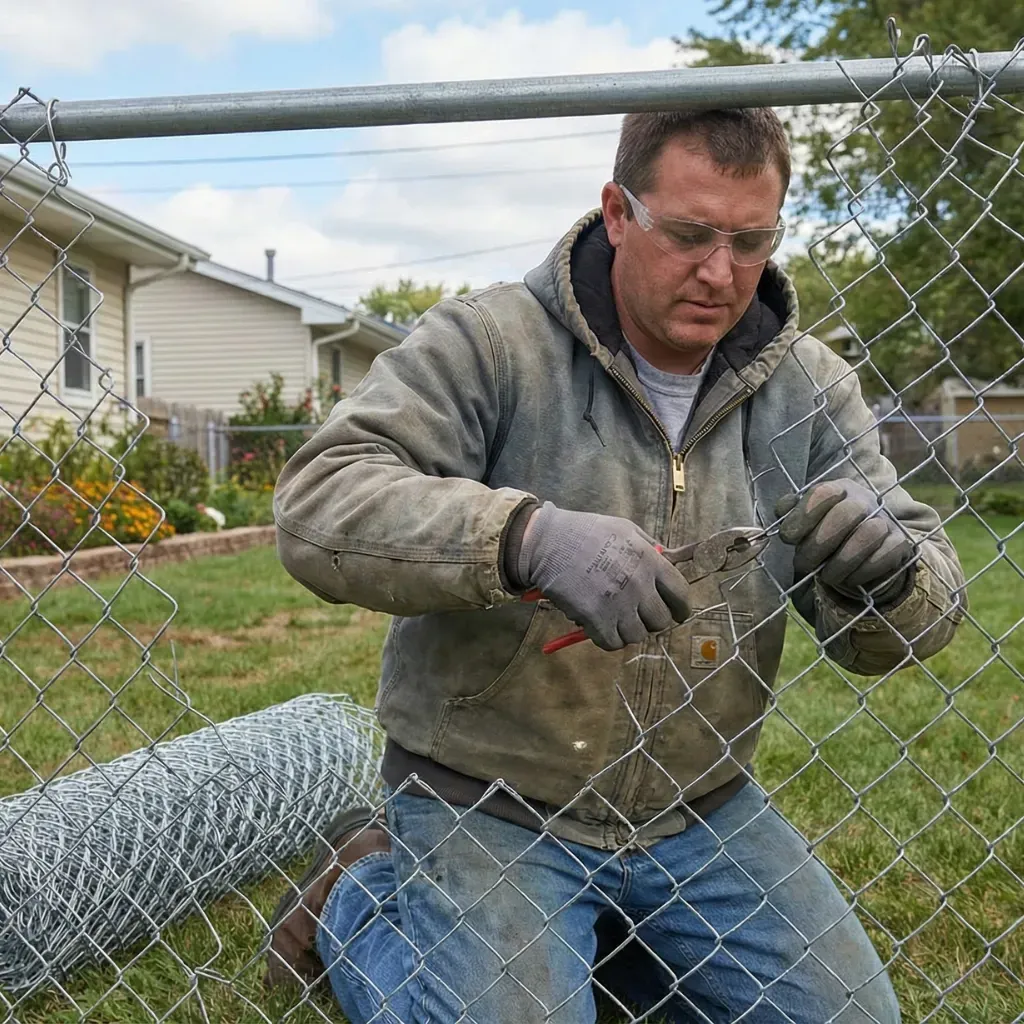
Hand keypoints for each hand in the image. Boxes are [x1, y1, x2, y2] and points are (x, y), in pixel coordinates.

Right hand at [518, 502, 690, 650]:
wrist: (548, 543)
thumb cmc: (585, 532)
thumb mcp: (625, 529)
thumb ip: (649, 547)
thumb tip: (668, 561)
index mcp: (650, 561)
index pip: (681, 594)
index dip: (682, 608)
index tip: (678, 613)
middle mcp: (639, 585)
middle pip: (661, 620)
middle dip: (651, 620)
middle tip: (638, 614)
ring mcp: (619, 604)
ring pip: (638, 635)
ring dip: (628, 630)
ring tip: (615, 618)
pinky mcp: (597, 620)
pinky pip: (613, 643)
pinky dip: (608, 638)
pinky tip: (599, 626)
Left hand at [775, 480, 912, 601]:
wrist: (863, 553)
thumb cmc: (827, 534)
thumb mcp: (806, 520)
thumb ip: (791, 512)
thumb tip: (783, 509)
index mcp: (839, 489)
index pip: (822, 492)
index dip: (802, 516)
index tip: (788, 539)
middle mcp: (864, 500)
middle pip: (845, 514)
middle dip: (818, 544)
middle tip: (803, 565)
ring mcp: (885, 520)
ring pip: (868, 535)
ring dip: (841, 561)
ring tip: (826, 576)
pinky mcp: (900, 542)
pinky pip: (886, 555)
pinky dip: (863, 571)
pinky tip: (849, 579)